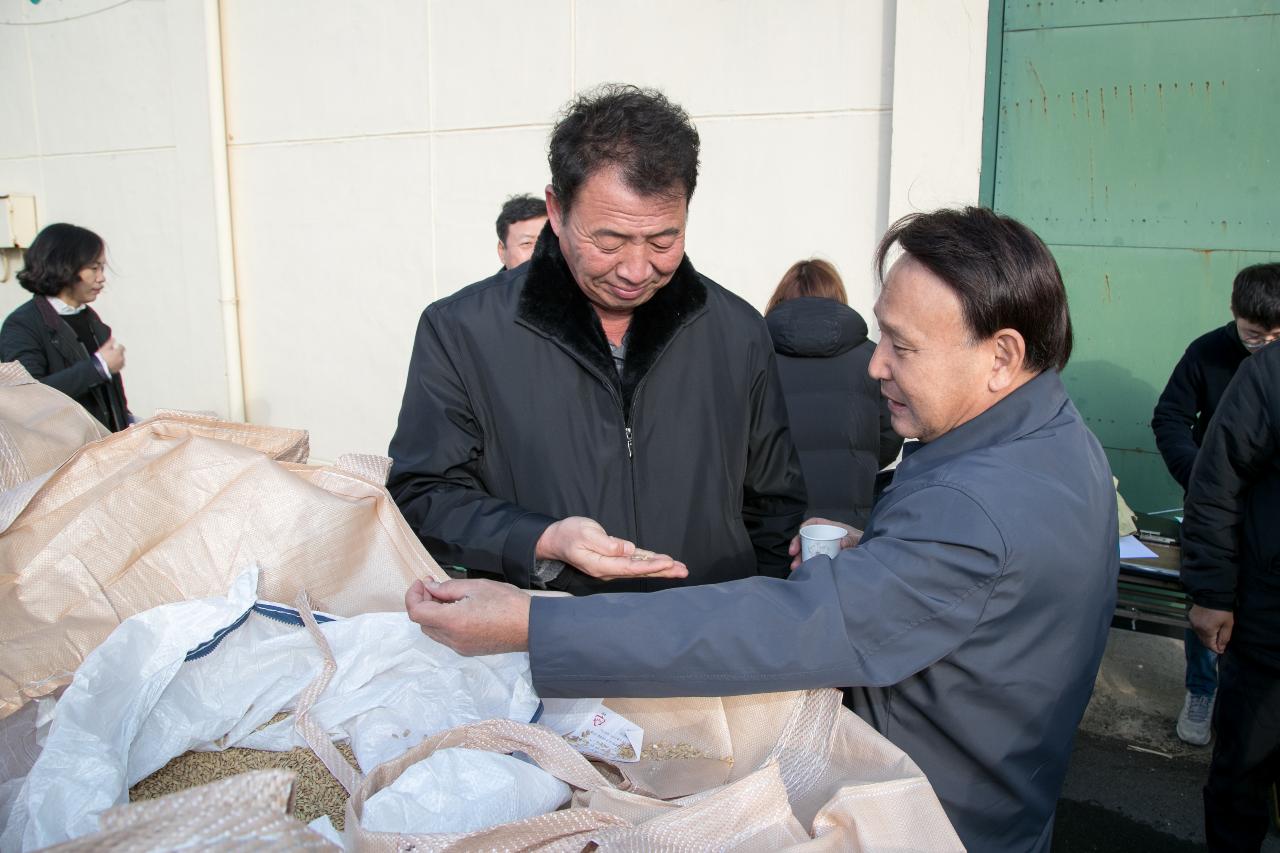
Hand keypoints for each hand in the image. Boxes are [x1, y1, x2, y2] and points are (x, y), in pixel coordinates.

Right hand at [97, 337, 124, 372]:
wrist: (99, 368)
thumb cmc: (100, 358)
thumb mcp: (104, 348)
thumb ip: (110, 342)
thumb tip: (113, 339)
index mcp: (118, 352)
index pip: (122, 347)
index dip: (119, 346)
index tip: (117, 346)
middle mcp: (121, 358)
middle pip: (122, 354)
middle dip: (118, 353)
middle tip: (111, 353)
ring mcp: (120, 364)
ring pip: (121, 360)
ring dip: (118, 358)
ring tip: (111, 359)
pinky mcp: (119, 369)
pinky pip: (120, 365)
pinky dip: (117, 363)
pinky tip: (112, 363)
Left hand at [404, 578, 530, 655]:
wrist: (531, 626)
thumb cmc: (508, 604)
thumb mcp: (476, 586)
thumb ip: (447, 587)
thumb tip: (430, 588)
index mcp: (452, 621)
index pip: (417, 612)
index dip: (414, 595)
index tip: (422, 583)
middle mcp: (453, 639)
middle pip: (422, 623)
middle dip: (423, 602)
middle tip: (434, 586)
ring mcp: (460, 647)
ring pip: (433, 631)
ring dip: (433, 614)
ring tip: (447, 597)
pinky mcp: (468, 649)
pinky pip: (446, 637)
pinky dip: (444, 623)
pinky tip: (458, 609)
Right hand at [535, 516, 687, 580]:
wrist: (557, 539)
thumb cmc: (569, 534)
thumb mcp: (585, 534)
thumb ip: (606, 543)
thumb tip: (627, 549)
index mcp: (601, 565)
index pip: (630, 567)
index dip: (650, 565)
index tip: (667, 563)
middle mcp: (609, 569)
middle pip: (639, 571)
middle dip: (662, 571)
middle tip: (682, 571)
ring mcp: (612, 565)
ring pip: (640, 567)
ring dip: (660, 568)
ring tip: (679, 569)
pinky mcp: (615, 558)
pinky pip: (636, 561)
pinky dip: (650, 561)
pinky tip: (664, 563)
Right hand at [789, 518, 862, 570]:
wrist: (869, 554)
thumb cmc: (862, 542)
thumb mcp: (857, 539)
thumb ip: (851, 540)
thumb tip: (842, 543)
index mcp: (831, 527)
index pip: (814, 523)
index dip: (805, 526)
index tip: (800, 534)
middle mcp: (825, 536)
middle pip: (807, 537)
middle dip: (797, 545)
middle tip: (792, 554)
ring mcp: (824, 547)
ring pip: (807, 550)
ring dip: (799, 557)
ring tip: (795, 567)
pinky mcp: (825, 557)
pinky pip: (813, 559)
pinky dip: (806, 564)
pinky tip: (803, 570)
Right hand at [1189, 604, 1233, 653]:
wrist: (1212, 594)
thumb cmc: (1222, 610)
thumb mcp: (1228, 624)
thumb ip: (1224, 638)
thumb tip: (1221, 648)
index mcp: (1207, 631)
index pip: (1210, 645)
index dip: (1216, 649)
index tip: (1222, 650)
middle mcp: (1197, 628)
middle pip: (1204, 641)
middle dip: (1211, 644)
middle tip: (1219, 643)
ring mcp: (1192, 622)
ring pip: (1199, 635)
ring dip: (1206, 636)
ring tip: (1214, 634)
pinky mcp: (1190, 617)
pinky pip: (1196, 627)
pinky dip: (1202, 629)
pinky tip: (1207, 626)